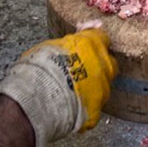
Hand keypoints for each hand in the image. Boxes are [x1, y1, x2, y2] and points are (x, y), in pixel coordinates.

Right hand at [0, 28, 117, 142]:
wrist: (39, 96)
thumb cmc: (39, 67)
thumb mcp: (50, 46)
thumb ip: (66, 47)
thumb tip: (65, 49)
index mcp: (90, 44)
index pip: (101, 36)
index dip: (93, 40)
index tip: (85, 41)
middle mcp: (102, 65)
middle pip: (108, 63)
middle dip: (98, 65)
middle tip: (82, 68)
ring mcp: (102, 89)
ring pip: (103, 86)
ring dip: (92, 87)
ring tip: (73, 91)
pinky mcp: (96, 110)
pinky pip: (93, 107)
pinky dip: (84, 107)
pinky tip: (71, 107)